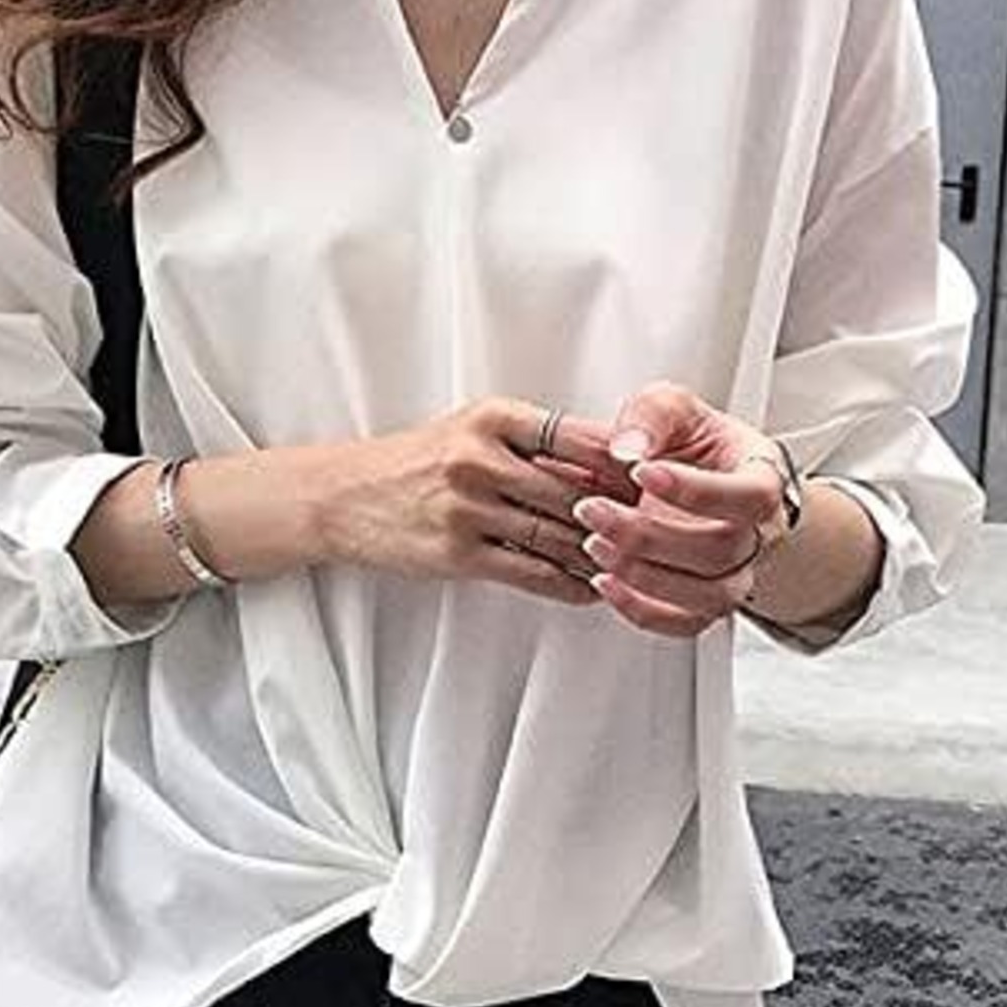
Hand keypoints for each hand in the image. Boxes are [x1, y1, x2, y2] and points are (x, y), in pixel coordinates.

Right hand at [315, 396, 643, 607]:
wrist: (343, 495)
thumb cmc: (415, 462)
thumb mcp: (470, 430)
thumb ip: (532, 441)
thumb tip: (606, 459)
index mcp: (492, 419)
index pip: (578, 436)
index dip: (624, 461)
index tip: (657, 478)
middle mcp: (481, 459)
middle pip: (576, 490)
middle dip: (623, 513)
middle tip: (662, 528)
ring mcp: (469, 508)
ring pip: (559, 535)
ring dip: (602, 553)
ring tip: (637, 563)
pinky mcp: (459, 553)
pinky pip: (532, 572)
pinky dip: (570, 583)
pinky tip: (592, 587)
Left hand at [568, 380, 791, 637]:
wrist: (705, 479)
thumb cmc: (696, 445)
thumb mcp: (674, 409)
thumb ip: (652, 416)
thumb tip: (627, 450)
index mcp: (763, 480)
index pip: (749, 496)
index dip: (695, 491)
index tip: (642, 472)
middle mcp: (758, 534)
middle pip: (720, 551)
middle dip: (648, 535)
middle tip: (593, 510)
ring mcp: (735, 573)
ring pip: (708, 595)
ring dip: (644, 576)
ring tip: (594, 544)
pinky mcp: (705, 602)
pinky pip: (685, 624)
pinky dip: (642, 612)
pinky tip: (604, 582)